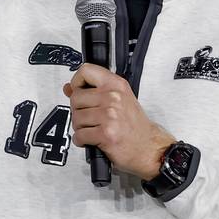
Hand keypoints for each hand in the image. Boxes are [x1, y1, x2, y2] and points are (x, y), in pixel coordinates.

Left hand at [62, 64, 175, 180]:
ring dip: (80, 127)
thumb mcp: (118, 100)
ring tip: (93, 129)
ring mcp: (109, 115)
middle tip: (89, 118)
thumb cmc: (135, 125)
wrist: (150, 147)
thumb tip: (69, 87)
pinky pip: (79, 135)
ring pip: (76, 118)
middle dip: (78, 110)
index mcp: (116, 85)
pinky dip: (81, 140)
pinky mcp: (105, 134)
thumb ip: (93, 91)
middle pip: (76, 98)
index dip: (77, 81)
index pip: (86, 71)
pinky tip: (92, 139)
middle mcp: (113, 97)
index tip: (78, 90)